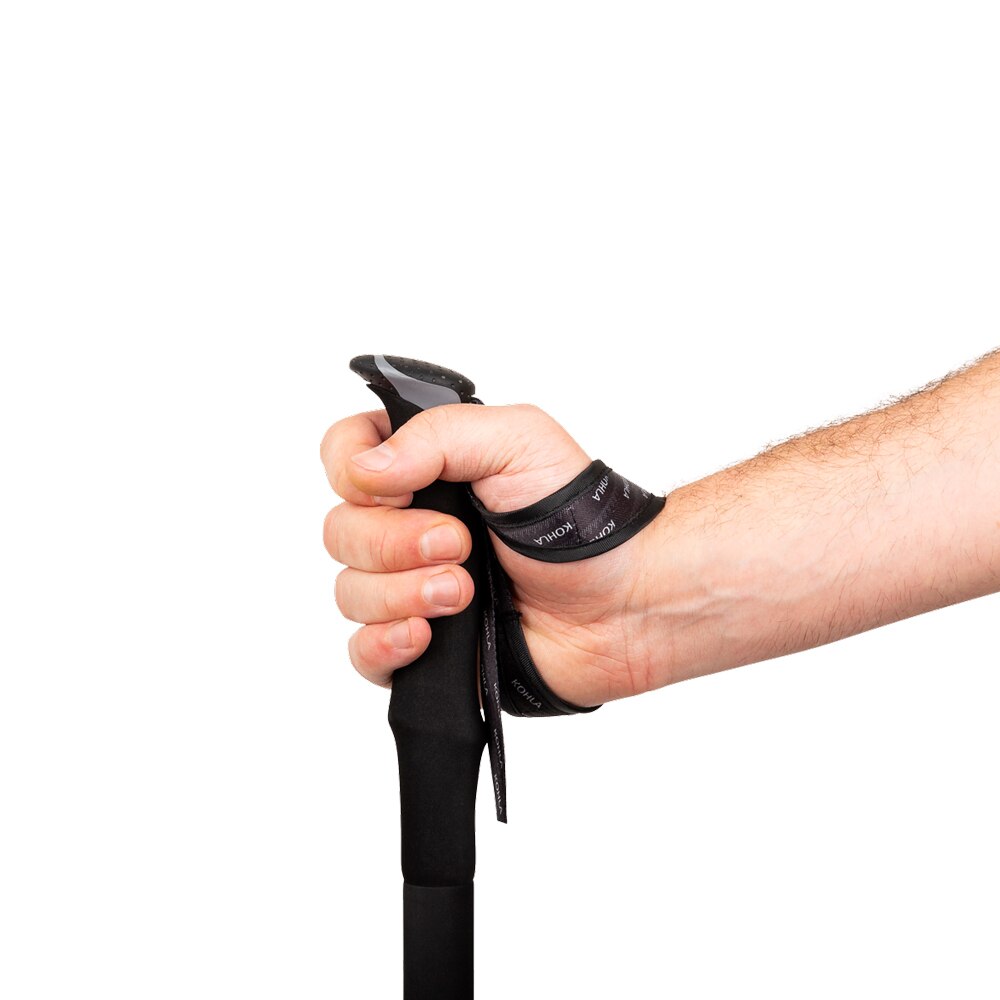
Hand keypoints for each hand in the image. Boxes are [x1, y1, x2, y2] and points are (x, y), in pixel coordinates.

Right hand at [320, 403, 665, 706]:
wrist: (621, 604)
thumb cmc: (581, 520)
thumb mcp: (519, 441)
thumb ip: (437, 436)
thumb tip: (366, 470)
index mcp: (425, 468)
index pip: (343, 454)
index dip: (351, 472)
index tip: (401, 489)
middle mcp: (408, 525)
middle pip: (340, 532)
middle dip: (394, 543)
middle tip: (459, 544)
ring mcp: (410, 587)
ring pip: (349, 592)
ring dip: (402, 593)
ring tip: (465, 593)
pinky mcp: (421, 646)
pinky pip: (362, 652)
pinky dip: (385, 644)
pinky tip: (426, 635)